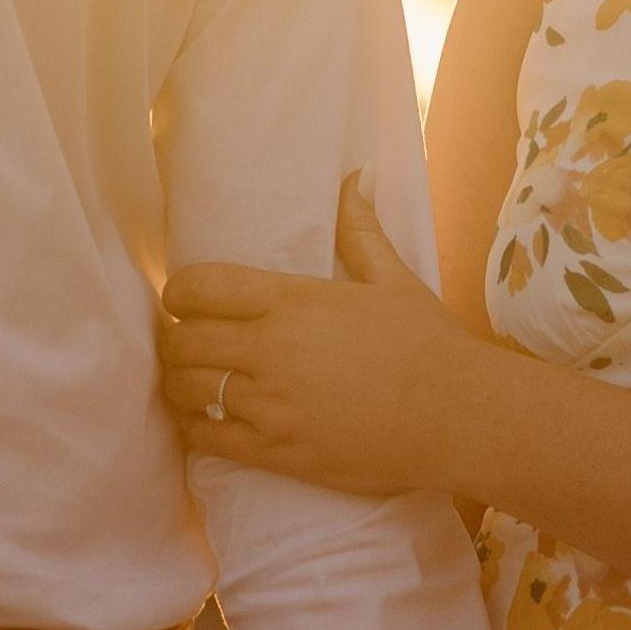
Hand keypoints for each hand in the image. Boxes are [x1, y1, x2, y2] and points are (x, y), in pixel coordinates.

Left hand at [161, 178, 493, 501]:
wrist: (457, 418)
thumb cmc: (428, 345)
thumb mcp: (393, 279)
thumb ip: (360, 230)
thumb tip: (354, 178)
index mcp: (291, 300)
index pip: (198, 287)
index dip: (178, 294)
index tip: (183, 302)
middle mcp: (270, 349)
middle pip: (181, 341)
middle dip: (173, 341)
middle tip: (183, 345)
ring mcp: (270, 403)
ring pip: (186, 391)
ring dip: (179, 385)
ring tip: (190, 383)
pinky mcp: (277, 451)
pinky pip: (207, 439)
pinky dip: (195, 429)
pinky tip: (205, 423)